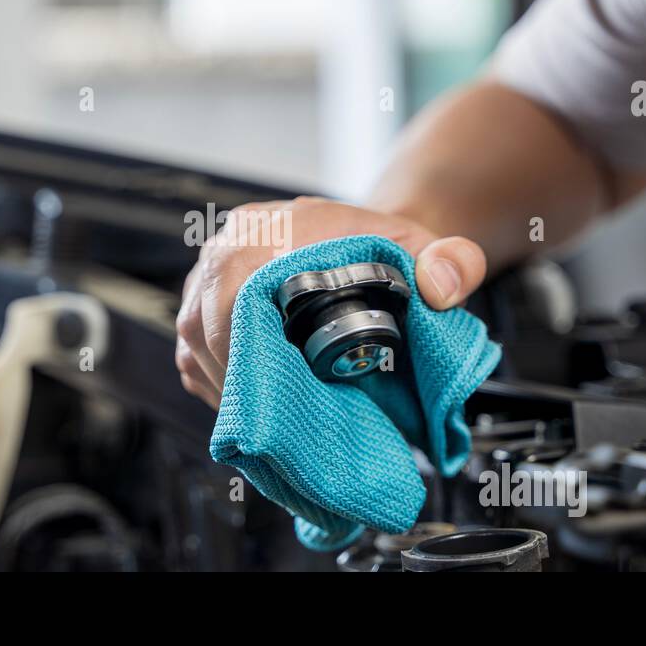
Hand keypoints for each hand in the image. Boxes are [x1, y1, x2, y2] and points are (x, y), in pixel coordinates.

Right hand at [174, 196, 487, 408]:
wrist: (370, 244)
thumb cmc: (392, 253)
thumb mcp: (435, 252)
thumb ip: (454, 263)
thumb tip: (440, 288)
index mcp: (275, 227)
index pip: (231, 283)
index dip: (241, 343)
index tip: (269, 386)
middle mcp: (231, 243)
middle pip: (201, 317)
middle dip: (231, 375)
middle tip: (268, 417)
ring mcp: (211, 272)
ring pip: (191, 335)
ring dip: (221, 381)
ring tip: (261, 416)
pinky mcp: (203, 299)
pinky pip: (191, 345)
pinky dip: (214, 378)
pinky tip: (247, 400)